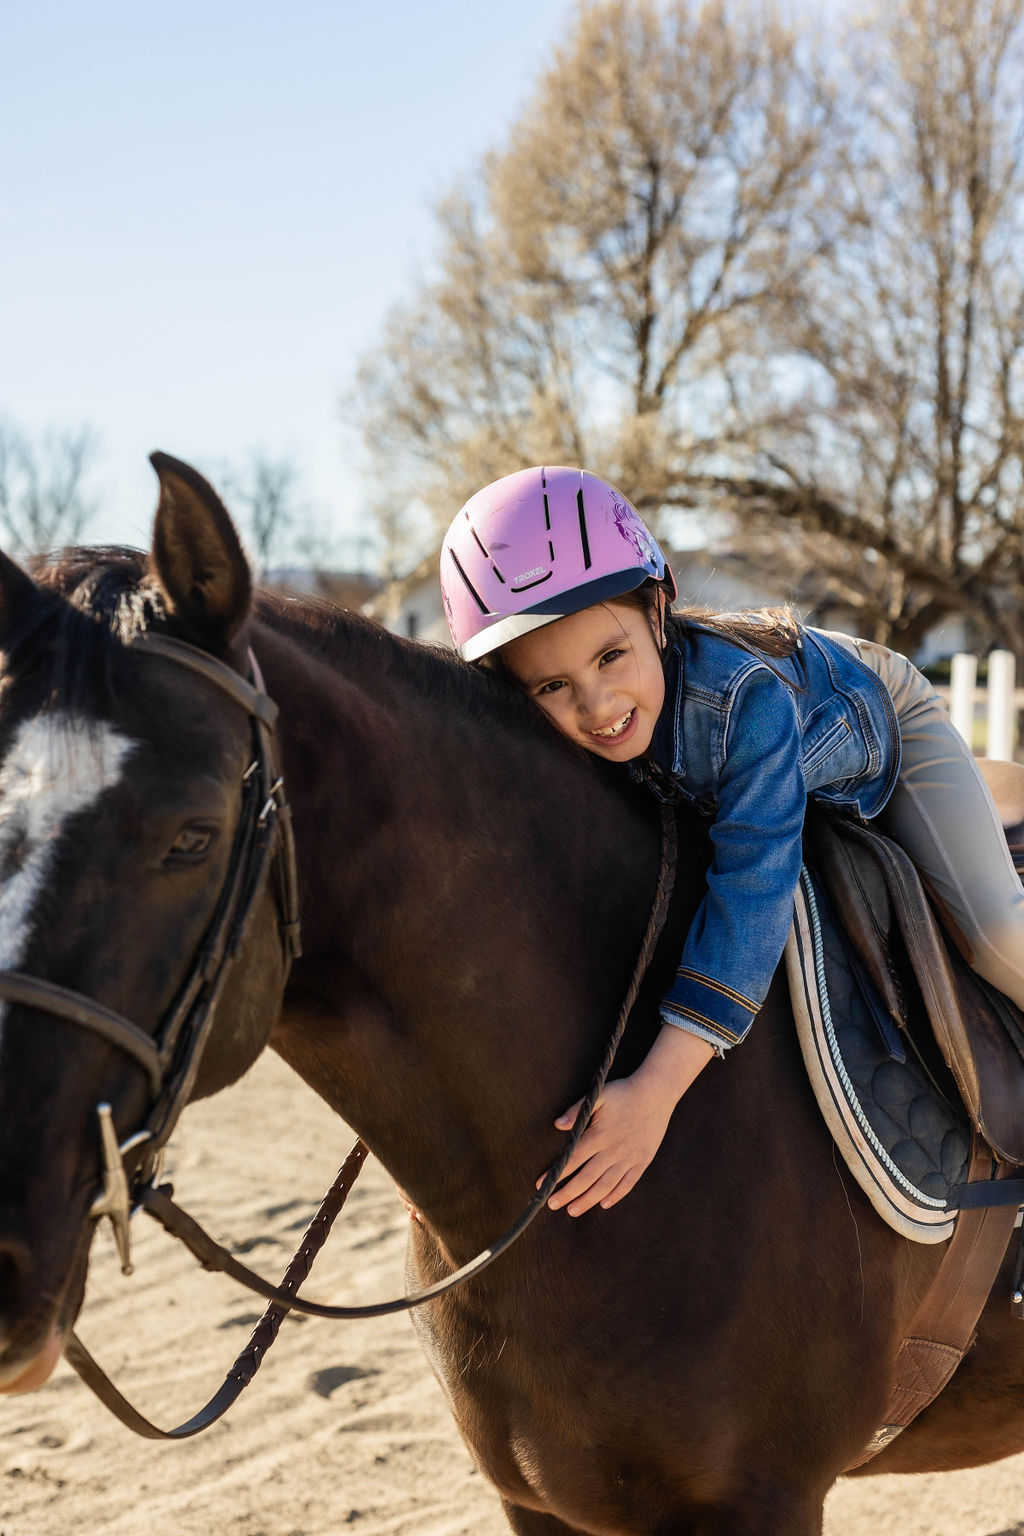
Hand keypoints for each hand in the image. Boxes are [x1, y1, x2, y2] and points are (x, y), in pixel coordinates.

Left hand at [539, 1076, 673, 1215]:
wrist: (656, 1093)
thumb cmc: (624, 1093)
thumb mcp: (598, 1095)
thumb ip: (577, 1111)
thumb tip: (557, 1125)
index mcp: (599, 1136)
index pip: (572, 1160)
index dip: (556, 1175)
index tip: (541, 1185)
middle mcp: (613, 1151)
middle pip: (586, 1178)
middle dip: (568, 1193)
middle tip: (552, 1204)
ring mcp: (629, 1158)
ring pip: (605, 1185)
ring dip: (588, 1200)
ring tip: (573, 1211)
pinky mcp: (642, 1161)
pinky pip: (628, 1183)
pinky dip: (616, 1195)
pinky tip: (604, 1204)